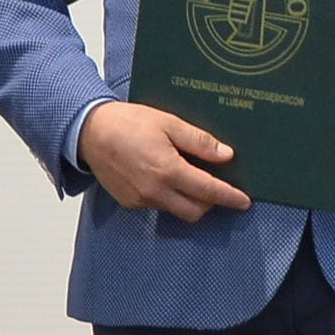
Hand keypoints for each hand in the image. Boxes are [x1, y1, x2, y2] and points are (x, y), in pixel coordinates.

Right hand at [82, 100, 251, 219]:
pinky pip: (158, 207)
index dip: (229, 197)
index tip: (244, 201)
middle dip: (211, 202)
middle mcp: (155, 191)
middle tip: (215, 186)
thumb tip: (226, 155)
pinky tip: (165, 179)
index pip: (209, 191)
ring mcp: (141, 200)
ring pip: (177, 211)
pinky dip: (168, 198)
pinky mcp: (130, 203)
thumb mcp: (169, 123)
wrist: (90, 132)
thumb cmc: (128, 123)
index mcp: (169, 170)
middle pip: (196, 211)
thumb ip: (199, 142)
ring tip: (188, 178)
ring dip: (189, 201)